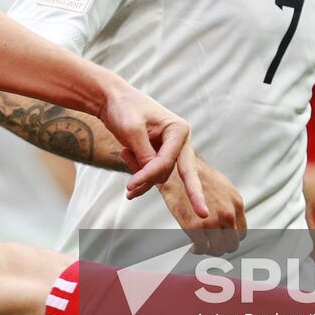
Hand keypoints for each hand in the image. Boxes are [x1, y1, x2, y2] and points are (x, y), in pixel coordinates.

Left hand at [100, 87, 207, 216]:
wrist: (111, 99)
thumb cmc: (123, 108)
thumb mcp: (132, 130)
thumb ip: (144, 155)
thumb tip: (152, 177)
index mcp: (178, 130)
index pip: (168, 161)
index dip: (148, 174)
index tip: (130, 185)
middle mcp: (179, 140)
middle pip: (183, 172)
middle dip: (189, 193)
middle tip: (203, 214)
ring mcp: (171, 148)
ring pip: (162, 175)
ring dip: (141, 174)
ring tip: (123, 153)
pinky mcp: (159, 154)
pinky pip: (154, 174)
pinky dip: (141, 180)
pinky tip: (131, 191)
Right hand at [160, 158, 246, 254]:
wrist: (174, 170)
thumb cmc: (195, 177)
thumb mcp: (222, 187)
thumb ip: (229, 205)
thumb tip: (230, 222)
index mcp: (236, 203)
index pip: (242, 233)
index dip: (230, 239)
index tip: (221, 239)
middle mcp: (227, 213)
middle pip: (232, 244)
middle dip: (221, 246)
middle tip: (210, 244)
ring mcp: (212, 221)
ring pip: (218, 249)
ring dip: (209, 250)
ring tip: (201, 245)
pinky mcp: (195, 226)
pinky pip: (202, 248)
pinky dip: (198, 249)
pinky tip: (193, 245)